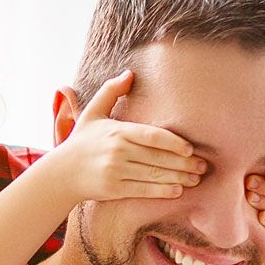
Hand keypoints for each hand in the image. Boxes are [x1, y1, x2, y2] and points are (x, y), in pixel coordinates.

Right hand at [63, 71, 206, 200]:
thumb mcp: (92, 112)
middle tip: (203, 166)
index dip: (174, 143)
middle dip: (184, 163)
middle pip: (158, 157)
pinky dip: (162, 191)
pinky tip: (177, 190)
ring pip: (154, 175)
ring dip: (178, 178)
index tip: (190, 149)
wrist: (61, 173)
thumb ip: (111, 91)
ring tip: (196, 179)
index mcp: (118, 131)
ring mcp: (116, 171)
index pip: (152, 136)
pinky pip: (143, 190)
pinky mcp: (114, 189)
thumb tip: (129, 73)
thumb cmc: (81, 142)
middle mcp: (118, 151)